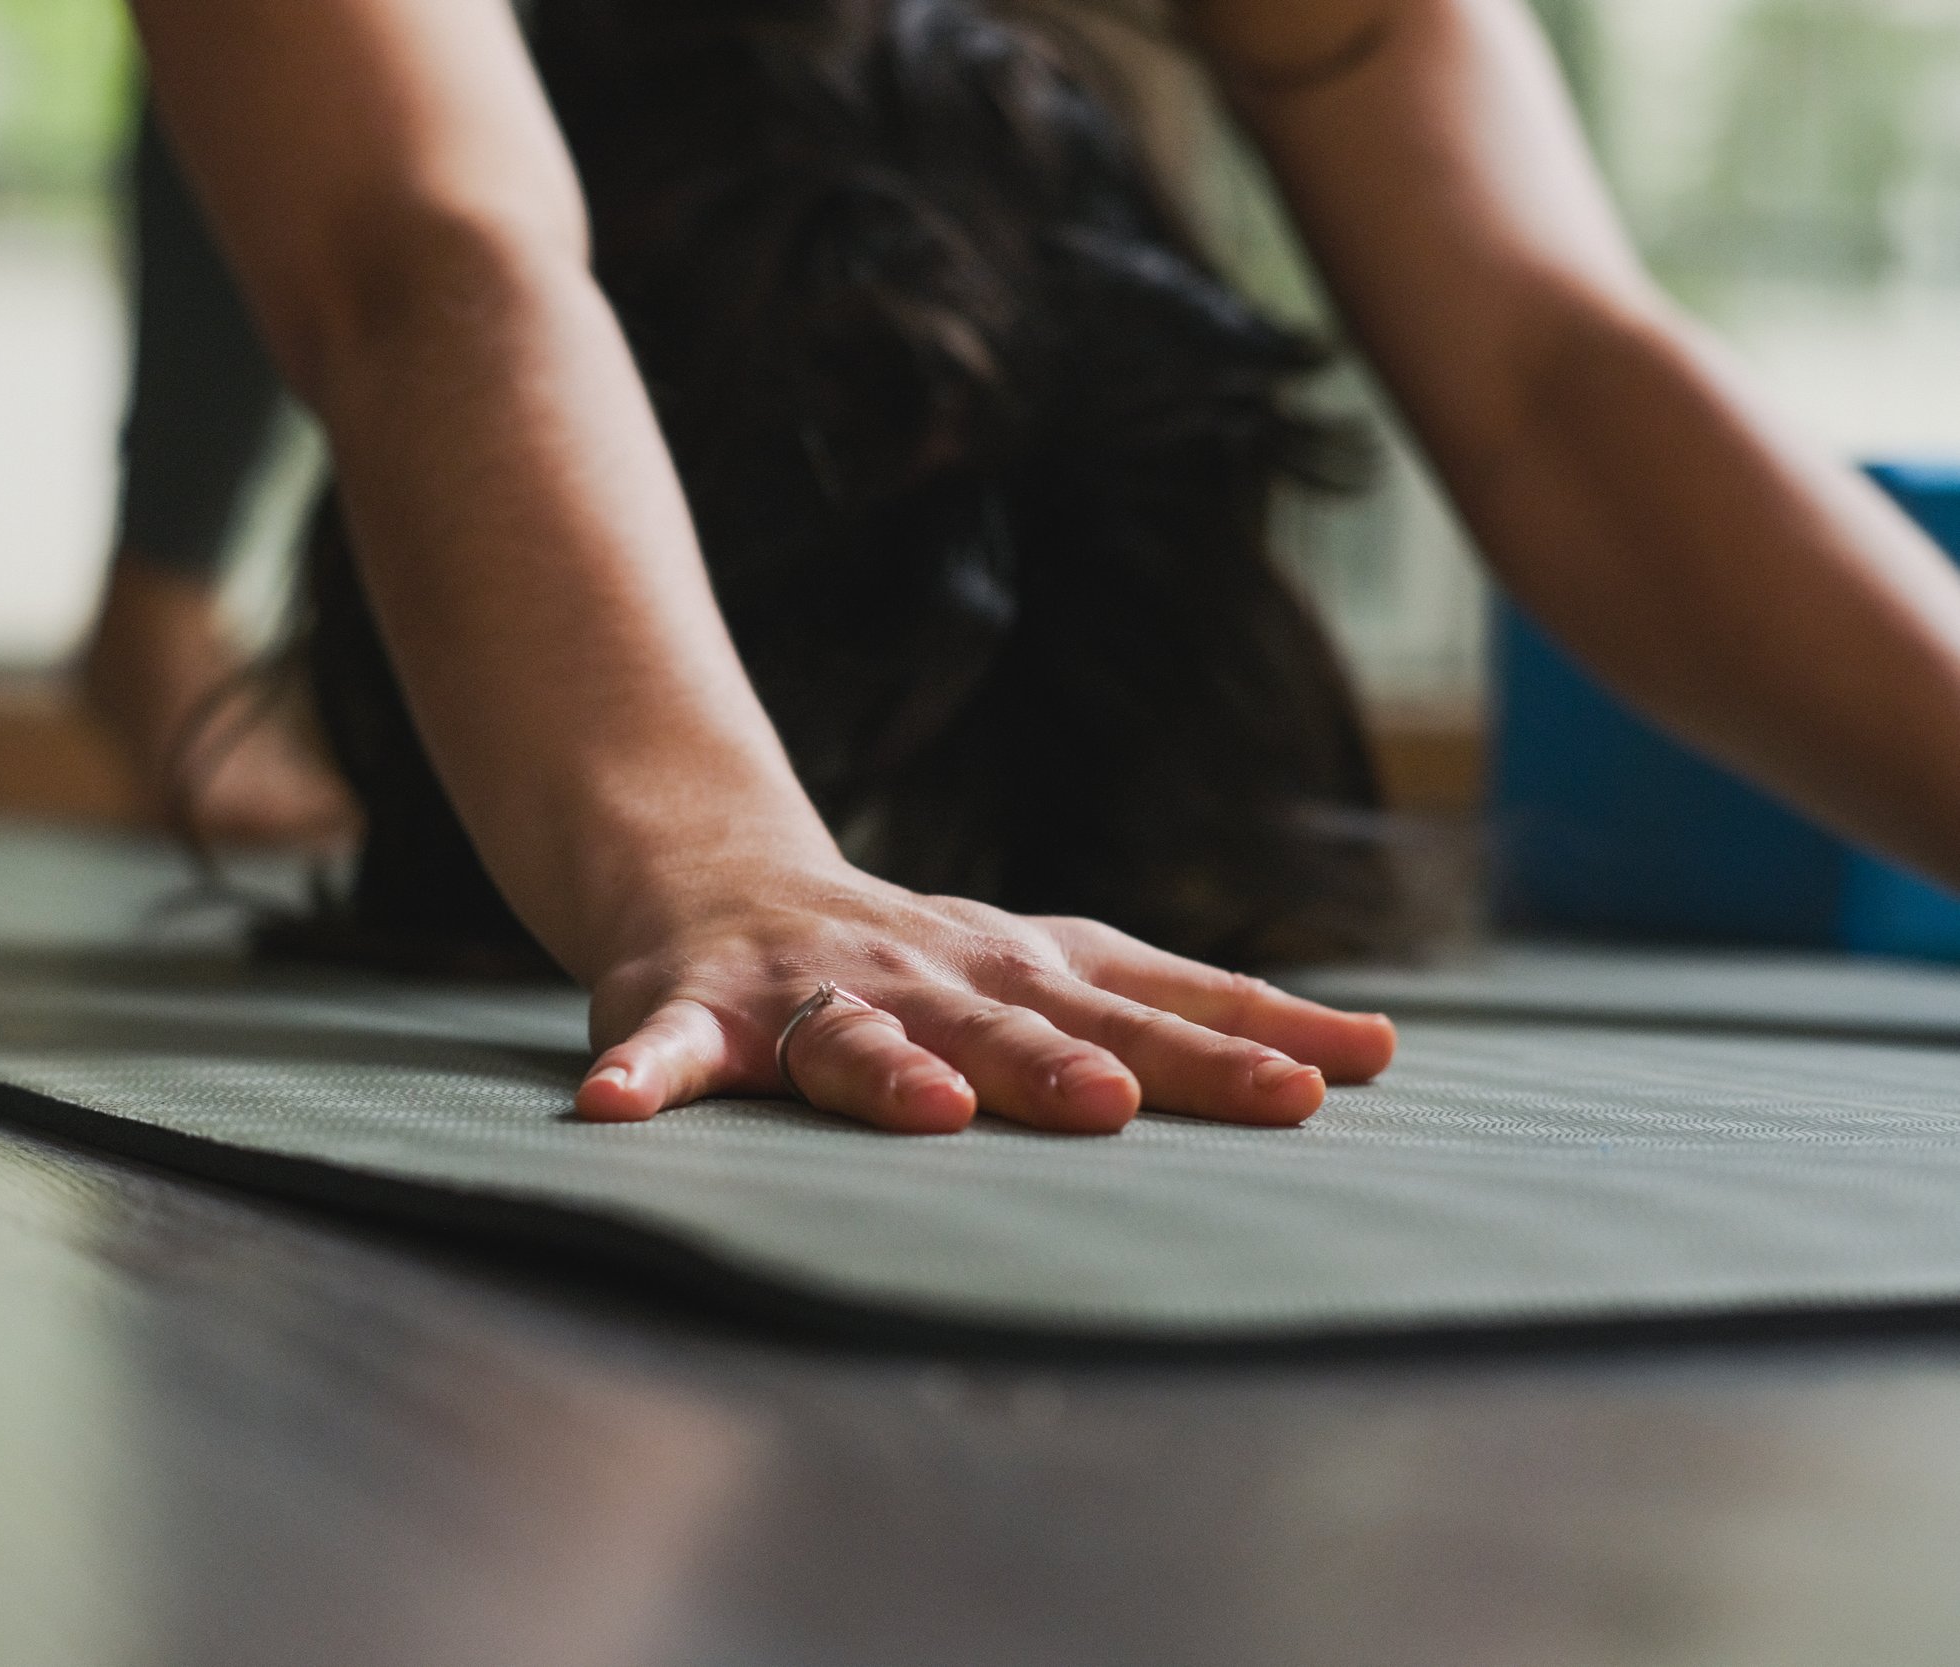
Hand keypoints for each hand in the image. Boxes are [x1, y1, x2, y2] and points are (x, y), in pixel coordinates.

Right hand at [572, 861, 1395, 1133]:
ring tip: (929, 1110)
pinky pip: (666, 1050)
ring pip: (855, 1036)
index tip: (1331, 1078)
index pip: (1143, 1002)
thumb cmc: (921, 952)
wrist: (722, 874)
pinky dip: (644, 1076)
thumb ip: (1200, 1010)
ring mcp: (810, 991)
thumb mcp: (1063, 962)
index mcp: (1020, 968)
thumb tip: (1385, 1053)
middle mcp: (927, 974)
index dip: (1229, 1039)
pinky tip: (612, 1114)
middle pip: (1011, 1021)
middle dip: (1067, 1060)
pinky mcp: (695, 1009)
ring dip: (889, 1074)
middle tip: (1120, 1100)